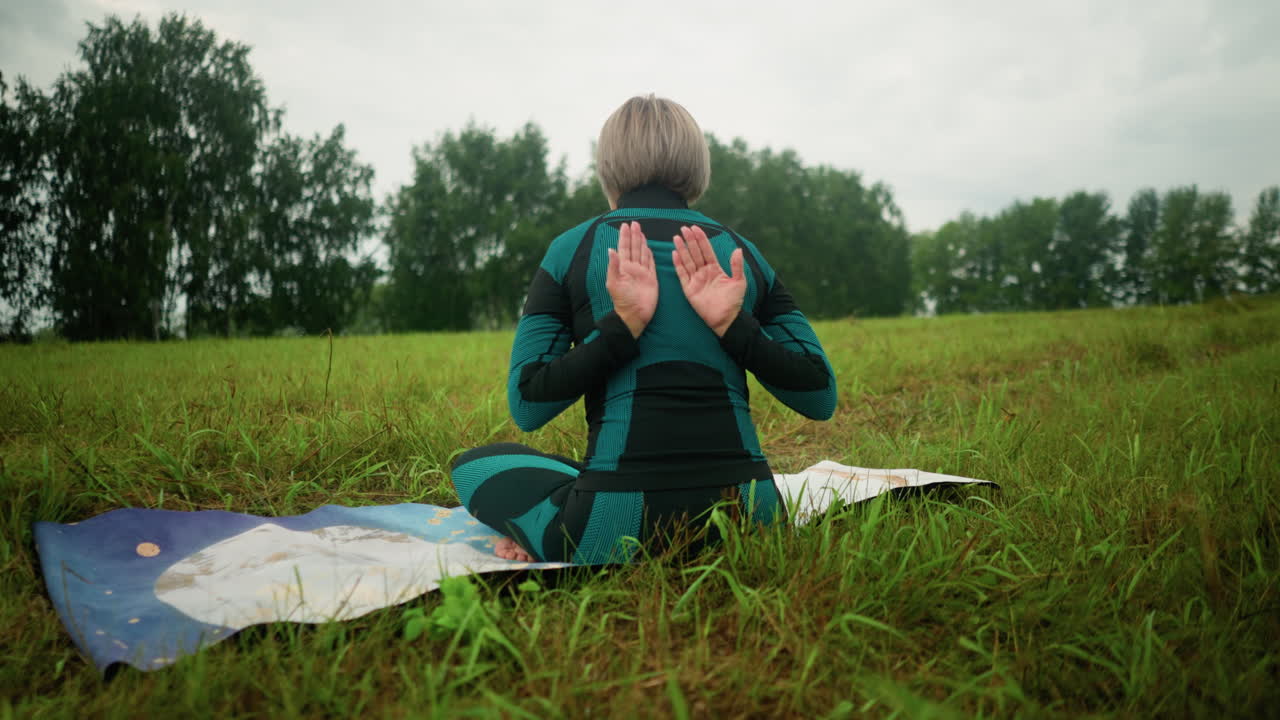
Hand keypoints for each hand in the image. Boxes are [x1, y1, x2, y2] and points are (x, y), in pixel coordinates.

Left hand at [606, 221, 657, 337]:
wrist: (634, 314)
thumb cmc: (622, 300)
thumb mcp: (614, 283)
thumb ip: (613, 266)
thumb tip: (611, 249)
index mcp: (623, 267)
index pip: (624, 248)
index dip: (624, 237)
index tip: (625, 225)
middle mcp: (633, 268)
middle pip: (634, 248)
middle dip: (634, 235)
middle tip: (635, 223)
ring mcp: (642, 273)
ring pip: (642, 253)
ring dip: (642, 242)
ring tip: (641, 231)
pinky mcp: (651, 279)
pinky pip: (651, 263)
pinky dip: (649, 255)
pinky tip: (648, 247)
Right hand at [672, 225, 744, 336]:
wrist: (726, 319)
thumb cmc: (733, 301)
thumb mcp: (739, 281)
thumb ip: (737, 265)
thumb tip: (738, 249)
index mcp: (715, 269)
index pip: (706, 250)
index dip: (701, 239)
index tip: (696, 228)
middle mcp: (704, 272)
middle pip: (695, 253)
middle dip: (690, 240)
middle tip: (684, 228)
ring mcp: (695, 280)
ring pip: (687, 261)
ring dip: (682, 249)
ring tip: (676, 237)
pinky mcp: (689, 289)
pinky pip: (682, 275)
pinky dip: (678, 264)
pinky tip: (675, 254)